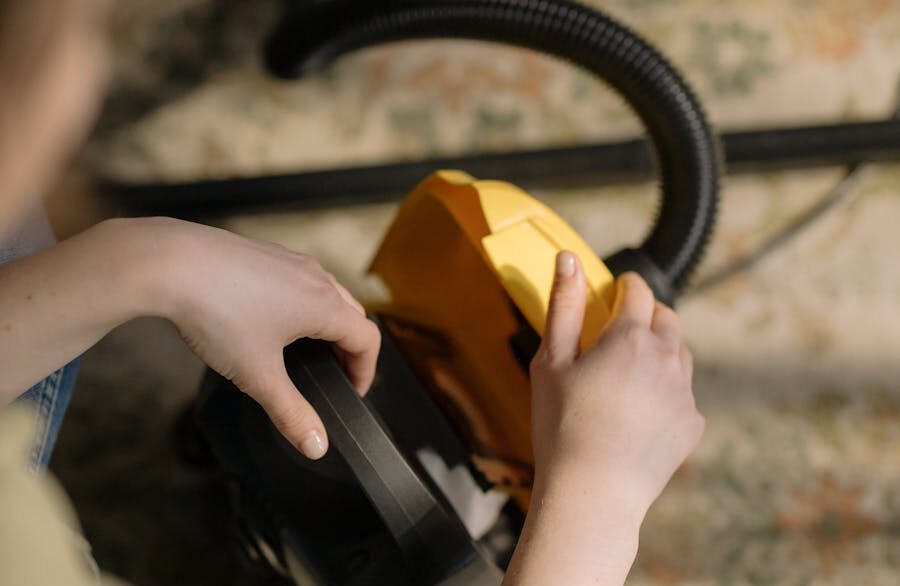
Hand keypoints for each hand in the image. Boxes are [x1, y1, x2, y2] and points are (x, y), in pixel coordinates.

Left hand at [151, 218, 379, 458]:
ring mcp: (290, 260)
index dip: (366, 371)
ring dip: (328, 322)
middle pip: (352, 314)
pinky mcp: (265, 253)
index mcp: (324, 305)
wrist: (169, 263)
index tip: (352, 393)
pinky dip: (301, 302)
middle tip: (333, 376)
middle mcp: (315, 277)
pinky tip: (270, 319)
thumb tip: (317, 446)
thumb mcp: (257, 375)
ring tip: (305, 349)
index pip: (367, 340)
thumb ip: (291, 413)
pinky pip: (299, 279)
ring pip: (327, 293)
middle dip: (349, 348)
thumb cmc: (217, 313)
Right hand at [529, 251, 703, 514]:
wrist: (592, 493)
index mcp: (630, 338)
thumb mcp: (551, 361)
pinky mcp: (691, 424)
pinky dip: (666, 390)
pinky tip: (639, 411)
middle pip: (667, 317)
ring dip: (660, 349)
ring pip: (680, 353)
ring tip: (630, 370)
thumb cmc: (562, 426)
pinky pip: (684, 393)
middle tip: (621, 329)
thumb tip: (568, 259)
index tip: (616, 289)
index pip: (638, 291)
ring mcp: (684, 393)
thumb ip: (562, 304)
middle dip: (647, 314)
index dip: (625, 285)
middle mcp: (666, 358)